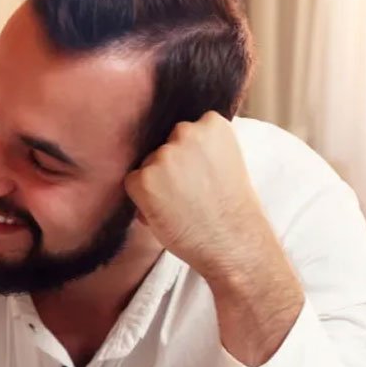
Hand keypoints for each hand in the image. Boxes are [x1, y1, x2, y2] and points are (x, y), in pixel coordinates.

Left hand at [125, 112, 274, 284]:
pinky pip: (132, 184)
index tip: (203, 174)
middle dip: (169, 167)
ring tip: (182, 206)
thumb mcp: (225, 161)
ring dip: (155, 184)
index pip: (183, 131)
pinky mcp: (143, 179)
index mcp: (212, 124)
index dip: (189, 156)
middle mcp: (185, 132)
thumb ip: (200, 146)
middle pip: (162, 146)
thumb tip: (164, 145)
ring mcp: (163, 155)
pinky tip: (166, 213)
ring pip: (147, 166)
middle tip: (191, 194)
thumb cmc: (231, 207)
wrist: (234, 242)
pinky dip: (142, 199)